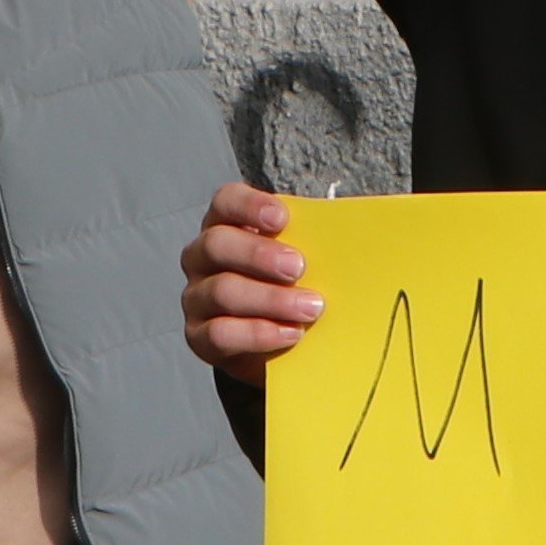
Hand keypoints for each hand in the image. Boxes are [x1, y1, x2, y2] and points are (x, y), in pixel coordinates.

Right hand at [183, 181, 320, 371]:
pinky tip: (290, 333)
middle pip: (217, 244)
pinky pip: (219, 334)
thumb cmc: (292, 287)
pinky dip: (258, 333)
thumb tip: (350, 234)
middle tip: (299, 267)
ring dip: (269, 299)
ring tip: (310, 307)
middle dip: (259, 254)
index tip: (282, 219)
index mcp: (226, 225)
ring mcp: (195, 297)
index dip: (249, 206)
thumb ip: (313, 243)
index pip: (226, 202)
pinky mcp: (199, 337)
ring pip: (221, 291)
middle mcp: (202, 258)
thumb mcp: (302, 260)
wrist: (277, 342)